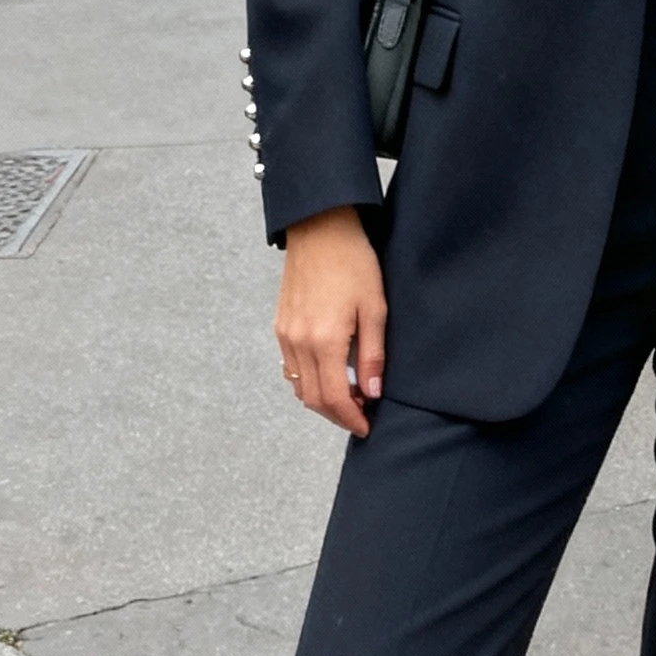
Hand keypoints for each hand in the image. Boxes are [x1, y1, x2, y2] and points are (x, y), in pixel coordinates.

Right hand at [275, 206, 385, 437]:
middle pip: (313, 399)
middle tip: (361, 414)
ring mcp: (285, 335)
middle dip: (337, 415)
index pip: (335, 398)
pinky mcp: (280, 326)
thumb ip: (373, 355)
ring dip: (322, 400)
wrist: (320, 229)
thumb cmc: (353, 264)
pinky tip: (329, 374)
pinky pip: (290, 368)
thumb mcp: (375, 309)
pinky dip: (308, 381)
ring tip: (349, 395)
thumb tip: (373, 393)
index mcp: (325, 340)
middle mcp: (299, 342)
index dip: (351, 418)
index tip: (366, 426)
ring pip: (299, 386)